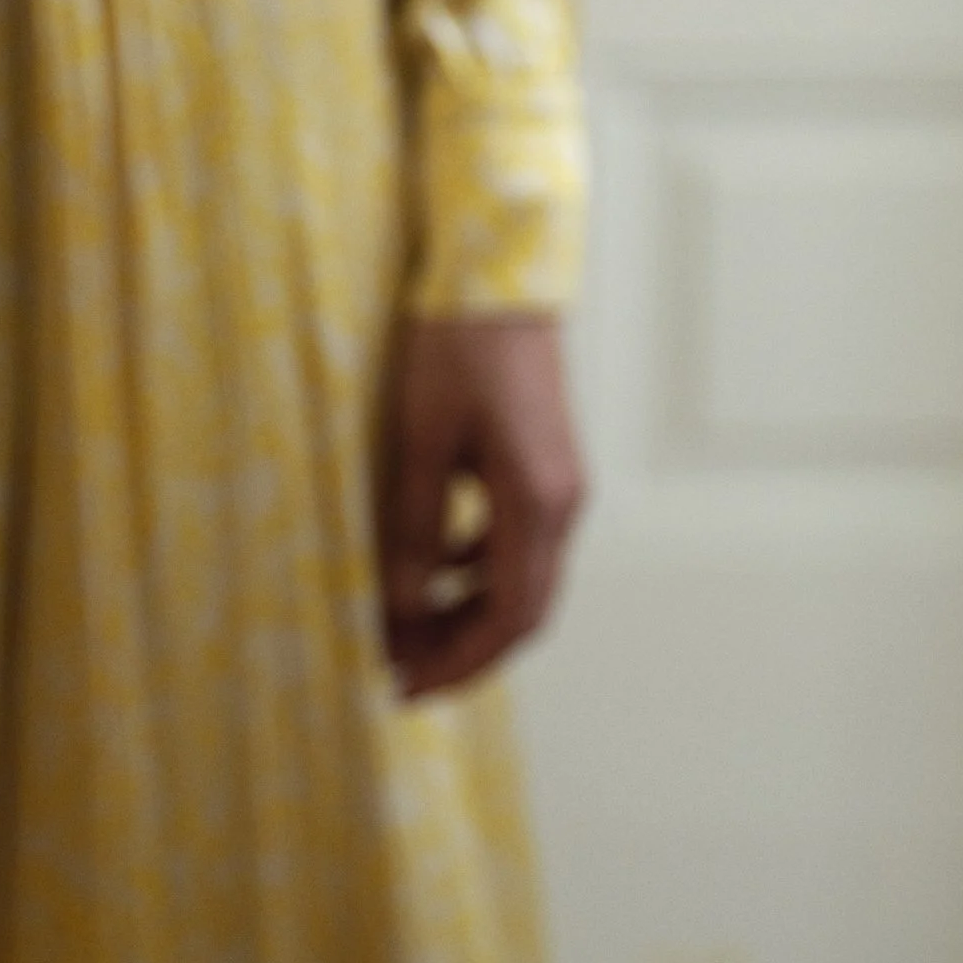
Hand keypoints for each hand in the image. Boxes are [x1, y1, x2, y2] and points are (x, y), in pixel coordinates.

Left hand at [378, 315, 586, 700]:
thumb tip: (404, 606)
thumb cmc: (458, 346)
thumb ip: (416, 526)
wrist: (497, 276)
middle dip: (462, 650)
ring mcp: (559, 485)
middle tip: (400, 672)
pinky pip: (514, 542)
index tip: (406, 686)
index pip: (510, 618)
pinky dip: (474, 570)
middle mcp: (562, 503)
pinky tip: (429, 568)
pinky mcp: (543, 466)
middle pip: (523, 610)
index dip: (459, 662)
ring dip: (466, 613)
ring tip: (404, 629)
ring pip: (519, 579)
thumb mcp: (421, 438)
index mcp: (539, 503)